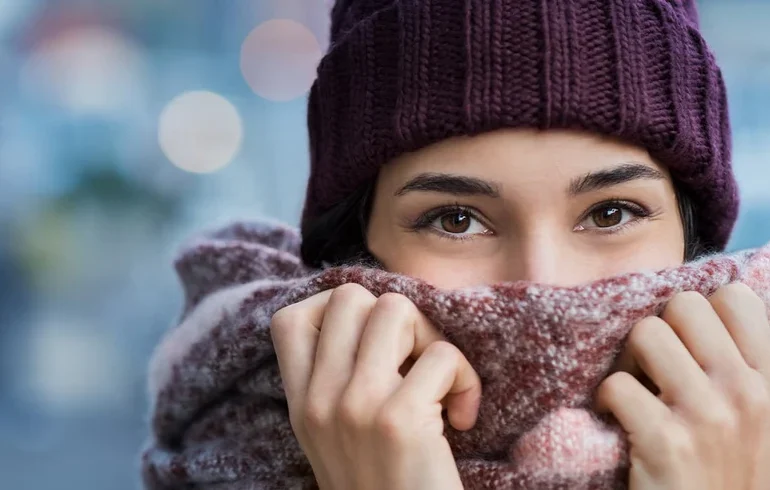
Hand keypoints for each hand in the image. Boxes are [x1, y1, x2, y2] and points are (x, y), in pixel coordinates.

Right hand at [270, 283, 481, 489]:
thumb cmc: (382, 488)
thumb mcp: (334, 437)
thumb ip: (336, 382)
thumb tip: (376, 315)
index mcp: (301, 403)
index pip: (290, 319)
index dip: (336, 312)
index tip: (372, 344)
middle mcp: (319, 400)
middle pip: (351, 297)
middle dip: (396, 318)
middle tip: (414, 361)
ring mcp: (355, 406)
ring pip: (396, 309)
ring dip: (432, 339)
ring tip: (440, 383)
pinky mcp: (399, 420)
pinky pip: (442, 356)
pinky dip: (465, 381)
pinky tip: (462, 419)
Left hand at [595, 283, 769, 488]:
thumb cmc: (734, 475)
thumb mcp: (761, 420)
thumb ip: (743, 367)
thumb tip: (705, 312)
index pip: (735, 298)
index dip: (702, 313)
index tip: (689, 344)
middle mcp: (745, 391)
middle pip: (683, 306)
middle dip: (661, 330)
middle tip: (654, 365)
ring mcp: (706, 415)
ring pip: (646, 334)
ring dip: (631, 361)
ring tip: (636, 390)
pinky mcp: (664, 441)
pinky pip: (617, 384)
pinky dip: (607, 400)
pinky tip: (618, 418)